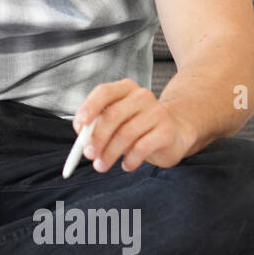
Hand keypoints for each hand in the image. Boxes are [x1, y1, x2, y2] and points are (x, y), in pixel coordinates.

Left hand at [73, 78, 195, 172]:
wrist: (173, 133)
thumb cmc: (136, 127)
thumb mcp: (115, 122)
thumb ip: (97, 125)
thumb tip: (82, 137)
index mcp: (125, 88)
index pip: (104, 92)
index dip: (89, 107)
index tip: (80, 126)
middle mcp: (142, 96)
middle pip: (113, 115)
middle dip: (97, 138)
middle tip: (89, 154)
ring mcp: (157, 112)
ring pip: (126, 134)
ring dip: (109, 153)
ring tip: (101, 165)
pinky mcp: (166, 131)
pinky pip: (142, 148)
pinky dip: (129, 160)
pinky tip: (126, 165)